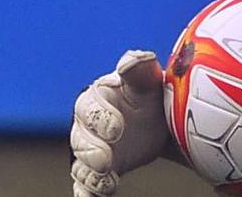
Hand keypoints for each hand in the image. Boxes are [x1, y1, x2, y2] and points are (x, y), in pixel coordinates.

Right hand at [70, 50, 169, 195]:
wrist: (161, 120)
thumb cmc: (149, 94)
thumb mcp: (148, 79)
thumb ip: (140, 68)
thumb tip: (135, 59)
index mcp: (96, 98)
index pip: (89, 108)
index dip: (100, 118)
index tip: (117, 128)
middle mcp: (87, 126)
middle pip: (80, 140)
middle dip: (91, 151)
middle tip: (105, 160)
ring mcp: (91, 151)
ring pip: (81, 165)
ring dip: (91, 175)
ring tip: (106, 181)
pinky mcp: (97, 172)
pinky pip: (86, 185)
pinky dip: (88, 191)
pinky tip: (99, 194)